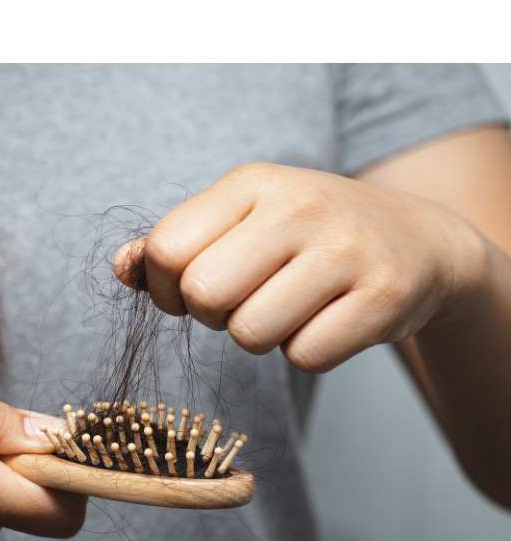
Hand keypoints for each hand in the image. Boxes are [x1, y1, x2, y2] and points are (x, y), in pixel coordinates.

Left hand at [115, 163, 486, 373]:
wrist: (419, 241)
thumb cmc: (308, 234)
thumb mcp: (240, 219)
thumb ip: (174, 243)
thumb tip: (121, 268)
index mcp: (251, 183)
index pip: (166, 249)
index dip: (165, 287)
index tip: (191, 289)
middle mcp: (298, 207)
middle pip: (203, 295)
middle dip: (211, 315)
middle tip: (242, 301)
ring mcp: (346, 250)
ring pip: (250, 335)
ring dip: (259, 336)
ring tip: (287, 306)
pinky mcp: (384, 297)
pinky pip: (305, 357)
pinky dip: (307, 351)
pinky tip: (327, 319)